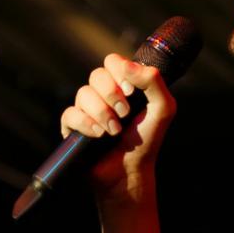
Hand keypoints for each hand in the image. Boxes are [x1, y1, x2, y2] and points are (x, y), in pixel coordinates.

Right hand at [58, 53, 176, 195]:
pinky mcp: (73, 126)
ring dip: (102, 113)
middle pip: (96, 74)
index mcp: (123, 85)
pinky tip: (98, 135)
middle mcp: (103, 94)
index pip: (112, 61)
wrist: (130, 171)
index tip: (131, 91)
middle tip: (125, 114)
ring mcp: (86, 109)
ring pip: (83, 93)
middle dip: (112, 94)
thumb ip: (153, 81)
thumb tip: (128, 64)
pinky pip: (70, 113)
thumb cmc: (147, 140)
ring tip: (113, 131)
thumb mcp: (163, 108)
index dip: (119, 72)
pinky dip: (86, 124)